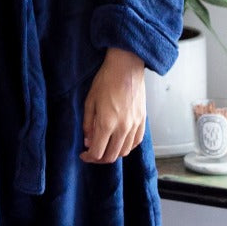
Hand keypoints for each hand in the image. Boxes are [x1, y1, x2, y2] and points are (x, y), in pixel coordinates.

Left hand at [80, 47, 145, 163]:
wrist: (126, 66)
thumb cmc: (106, 80)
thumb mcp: (90, 101)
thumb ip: (88, 124)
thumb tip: (88, 141)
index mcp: (107, 123)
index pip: (98, 152)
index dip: (89, 157)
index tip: (84, 154)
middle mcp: (122, 128)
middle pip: (112, 156)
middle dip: (100, 158)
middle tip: (93, 152)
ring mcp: (134, 125)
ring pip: (125, 152)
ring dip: (113, 153)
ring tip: (106, 146)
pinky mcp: (142, 121)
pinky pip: (136, 142)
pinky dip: (127, 147)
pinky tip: (120, 142)